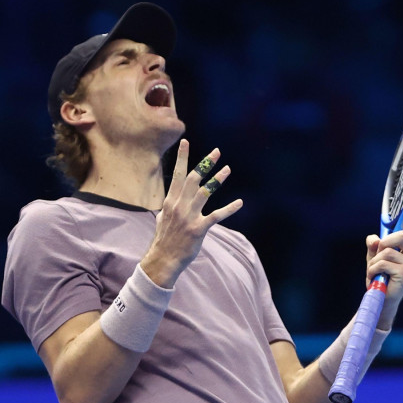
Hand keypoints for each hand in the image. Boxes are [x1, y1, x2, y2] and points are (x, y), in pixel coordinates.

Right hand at [141, 139, 242, 286]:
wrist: (163, 259)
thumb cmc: (164, 240)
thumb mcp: (162, 219)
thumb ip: (168, 207)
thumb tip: (169, 201)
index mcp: (171, 201)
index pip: (177, 175)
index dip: (183, 158)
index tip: (186, 142)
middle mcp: (179, 205)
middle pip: (193, 178)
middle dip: (205, 163)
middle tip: (216, 151)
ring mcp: (189, 216)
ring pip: (205, 192)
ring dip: (217, 179)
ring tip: (228, 169)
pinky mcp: (199, 228)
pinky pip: (216, 215)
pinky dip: (229, 208)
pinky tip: (240, 202)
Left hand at [365, 202, 402, 328]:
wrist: (380, 300)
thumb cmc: (380, 278)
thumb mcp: (374, 257)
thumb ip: (374, 245)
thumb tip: (375, 239)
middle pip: (399, 236)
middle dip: (384, 243)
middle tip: (378, 255)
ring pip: (386, 251)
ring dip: (374, 261)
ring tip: (375, 272)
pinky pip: (383, 262)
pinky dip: (373, 269)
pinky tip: (375, 278)